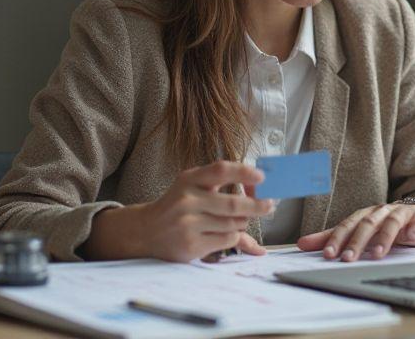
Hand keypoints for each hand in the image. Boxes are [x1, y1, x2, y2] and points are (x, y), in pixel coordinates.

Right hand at [84, 161, 273, 261]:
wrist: (145, 231)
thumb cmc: (177, 207)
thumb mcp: (193, 189)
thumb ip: (222, 189)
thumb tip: (262, 199)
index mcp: (189, 179)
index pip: (220, 170)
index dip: (244, 172)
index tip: (262, 177)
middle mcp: (187, 200)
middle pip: (233, 203)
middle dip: (257, 205)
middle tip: (269, 205)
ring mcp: (188, 224)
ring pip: (233, 224)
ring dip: (243, 223)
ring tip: (240, 221)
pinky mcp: (191, 245)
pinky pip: (227, 239)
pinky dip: (234, 237)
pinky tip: (227, 234)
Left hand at [296, 203, 414, 261]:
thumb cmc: (395, 230)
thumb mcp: (366, 237)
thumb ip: (335, 239)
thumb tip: (302, 243)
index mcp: (362, 216)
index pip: (342, 226)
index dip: (329, 239)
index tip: (320, 254)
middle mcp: (374, 212)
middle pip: (354, 224)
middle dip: (342, 241)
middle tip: (332, 257)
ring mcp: (390, 211)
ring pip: (372, 223)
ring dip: (361, 241)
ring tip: (352, 258)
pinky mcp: (408, 214)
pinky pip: (394, 224)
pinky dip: (385, 239)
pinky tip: (379, 253)